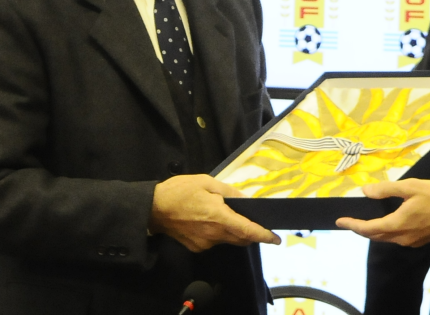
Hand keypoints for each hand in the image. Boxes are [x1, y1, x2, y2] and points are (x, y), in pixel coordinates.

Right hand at [149, 174, 280, 250]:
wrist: (153, 208)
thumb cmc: (180, 191)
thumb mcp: (208, 183)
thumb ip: (230, 193)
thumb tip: (247, 201)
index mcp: (219, 217)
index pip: (247, 231)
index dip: (264, 236)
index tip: (275, 239)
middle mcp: (214, 234)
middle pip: (241, 238)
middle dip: (251, 233)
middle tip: (254, 221)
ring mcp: (205, 243)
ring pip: (228, 240)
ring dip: (233, 231)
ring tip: (226, 215)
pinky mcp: (197, 247)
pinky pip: (215, 241)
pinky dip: (219, 233)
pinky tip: (210, 221)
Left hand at [335, 179, 429, 246]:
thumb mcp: (411, 187)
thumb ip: (386, 189)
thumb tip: (365, 191)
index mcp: (397, 224)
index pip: (368, 228)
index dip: (352, 225)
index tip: (339, 221)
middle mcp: (402, 237)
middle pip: (375, 236)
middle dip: (360, 229)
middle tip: (348, 221)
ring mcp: (411, 241)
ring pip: (386, 238)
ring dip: (373, 231)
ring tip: (364, 221)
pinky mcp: (420, 240)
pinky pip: (396, 238)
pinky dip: (386, 231)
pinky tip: (386, 222)